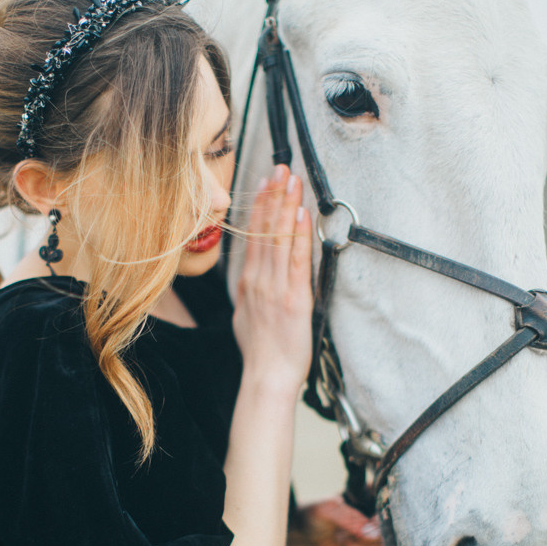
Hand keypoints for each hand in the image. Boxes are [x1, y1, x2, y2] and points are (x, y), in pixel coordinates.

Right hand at [232, 166, 312, 394]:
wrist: (267, 378)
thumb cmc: (261, 355)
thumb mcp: (245, 319)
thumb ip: (250, 295)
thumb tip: (251, 281)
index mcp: (248, 284)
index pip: (254, 236)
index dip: (260, 207)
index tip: (266, 182)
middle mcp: (259, 281)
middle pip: (264, 230)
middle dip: (273, 196)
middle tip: (279, 167)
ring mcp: (275, 288)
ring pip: (279, 239)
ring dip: (285, 206)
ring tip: (290, 178)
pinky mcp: (293, 298)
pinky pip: (296, 260)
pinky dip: (299, 235)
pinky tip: (301, 213)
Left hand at [288, 496, 386, 545]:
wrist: (306, 530)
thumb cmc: (315, 514)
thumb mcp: (328, 512)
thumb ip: (350, 520)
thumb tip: (375, 534)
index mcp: (371, 496)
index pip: (390, 514)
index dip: (376, 528)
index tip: (358, 533)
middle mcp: (378, 514)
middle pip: (388, 536)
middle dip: (364, 543)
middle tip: (344, 538)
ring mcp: (376, 532)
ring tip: (344, 542)